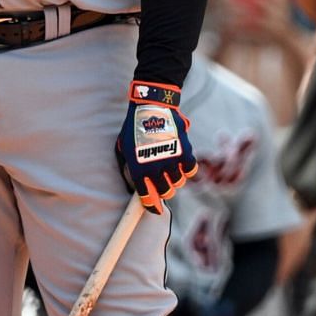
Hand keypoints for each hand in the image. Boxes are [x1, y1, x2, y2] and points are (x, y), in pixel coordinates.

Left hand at [115, 82, 196, 213]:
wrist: (151, 106)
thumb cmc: (134, 127)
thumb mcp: (124, 148)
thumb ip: (130, 166)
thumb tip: (134, 183)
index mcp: (138, 169)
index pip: (147, 197)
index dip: (152, 206)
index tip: (156, 209)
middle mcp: (155, 168)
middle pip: (166, 191)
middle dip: (165, 190)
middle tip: (163, 184)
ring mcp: (171, 160)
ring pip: (178, 182)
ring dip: (175, 178)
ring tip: (171, 169)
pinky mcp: (185, 152)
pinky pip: (191, 170)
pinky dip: (188, 170)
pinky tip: (182, 164)